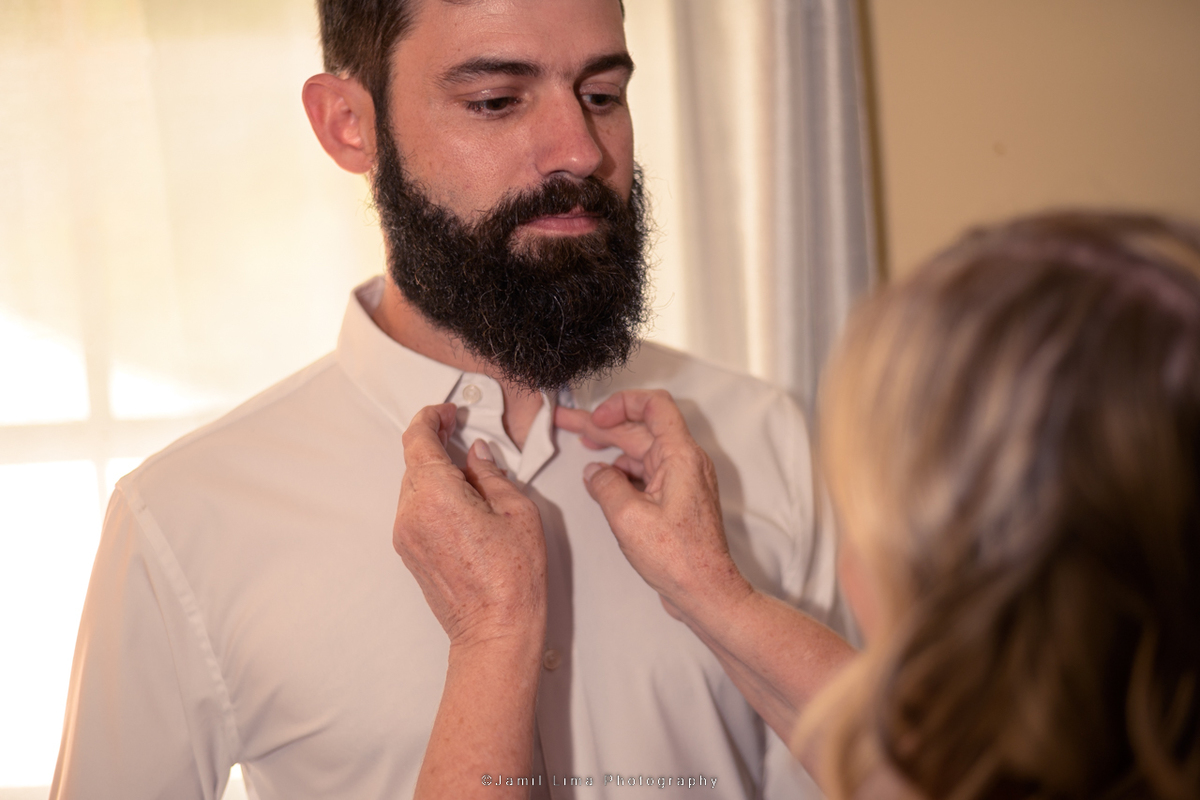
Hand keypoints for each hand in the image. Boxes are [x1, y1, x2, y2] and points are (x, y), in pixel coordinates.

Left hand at [395, 404, 546, 648]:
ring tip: (470, 476)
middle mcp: (411, 513)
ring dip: (436, 472)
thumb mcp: (517, 512)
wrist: (495, 630)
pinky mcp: (408, 552)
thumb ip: (492, 474)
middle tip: (461, 435)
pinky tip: (462, 503)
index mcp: (436, 496)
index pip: (418, 438)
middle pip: (414, 462)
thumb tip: (478, 456)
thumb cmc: (512, 580)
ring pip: (413, 486)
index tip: (447, 413)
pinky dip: (433, 497)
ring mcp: (405, 535)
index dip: (431, 417)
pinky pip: (415, 510)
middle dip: (436, 444)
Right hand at [555, 390, 751, 619]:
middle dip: (603, 424)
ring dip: (612, 447)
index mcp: (680, 457)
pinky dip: (622, 470)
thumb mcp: (628, 518)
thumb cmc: (680, 559)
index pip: (655, 405)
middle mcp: (685, 463)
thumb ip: (606, 486)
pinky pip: (647, 472)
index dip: (622, 403)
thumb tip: (595, 473)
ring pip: (642, 451)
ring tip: (582, 444)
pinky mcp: (677, 498)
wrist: (706, 591)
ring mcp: (682, 480)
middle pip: (641, 428)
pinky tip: (601, 478)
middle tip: (568, 422)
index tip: (596, 416)